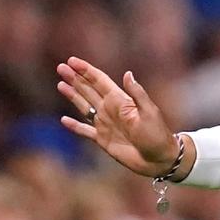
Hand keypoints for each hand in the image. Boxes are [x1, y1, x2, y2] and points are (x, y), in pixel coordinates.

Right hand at [56, 56, 178, 177]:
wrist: (159, 158)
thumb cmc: (157, 134)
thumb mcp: (149, 112)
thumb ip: (137, 94)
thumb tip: (127, 74)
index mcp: (120, 101)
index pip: (100, 81)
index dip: (86, 70)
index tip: (72, 60)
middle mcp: (111, 109)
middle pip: (89, 90)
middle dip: (75, 78)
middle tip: (61, 67)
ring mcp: (105, 124)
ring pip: (84, 106)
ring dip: (72, 95)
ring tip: (60, 84)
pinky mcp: (102, 139)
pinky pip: (85, 130)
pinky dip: (74, 126)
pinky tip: (63, 120)